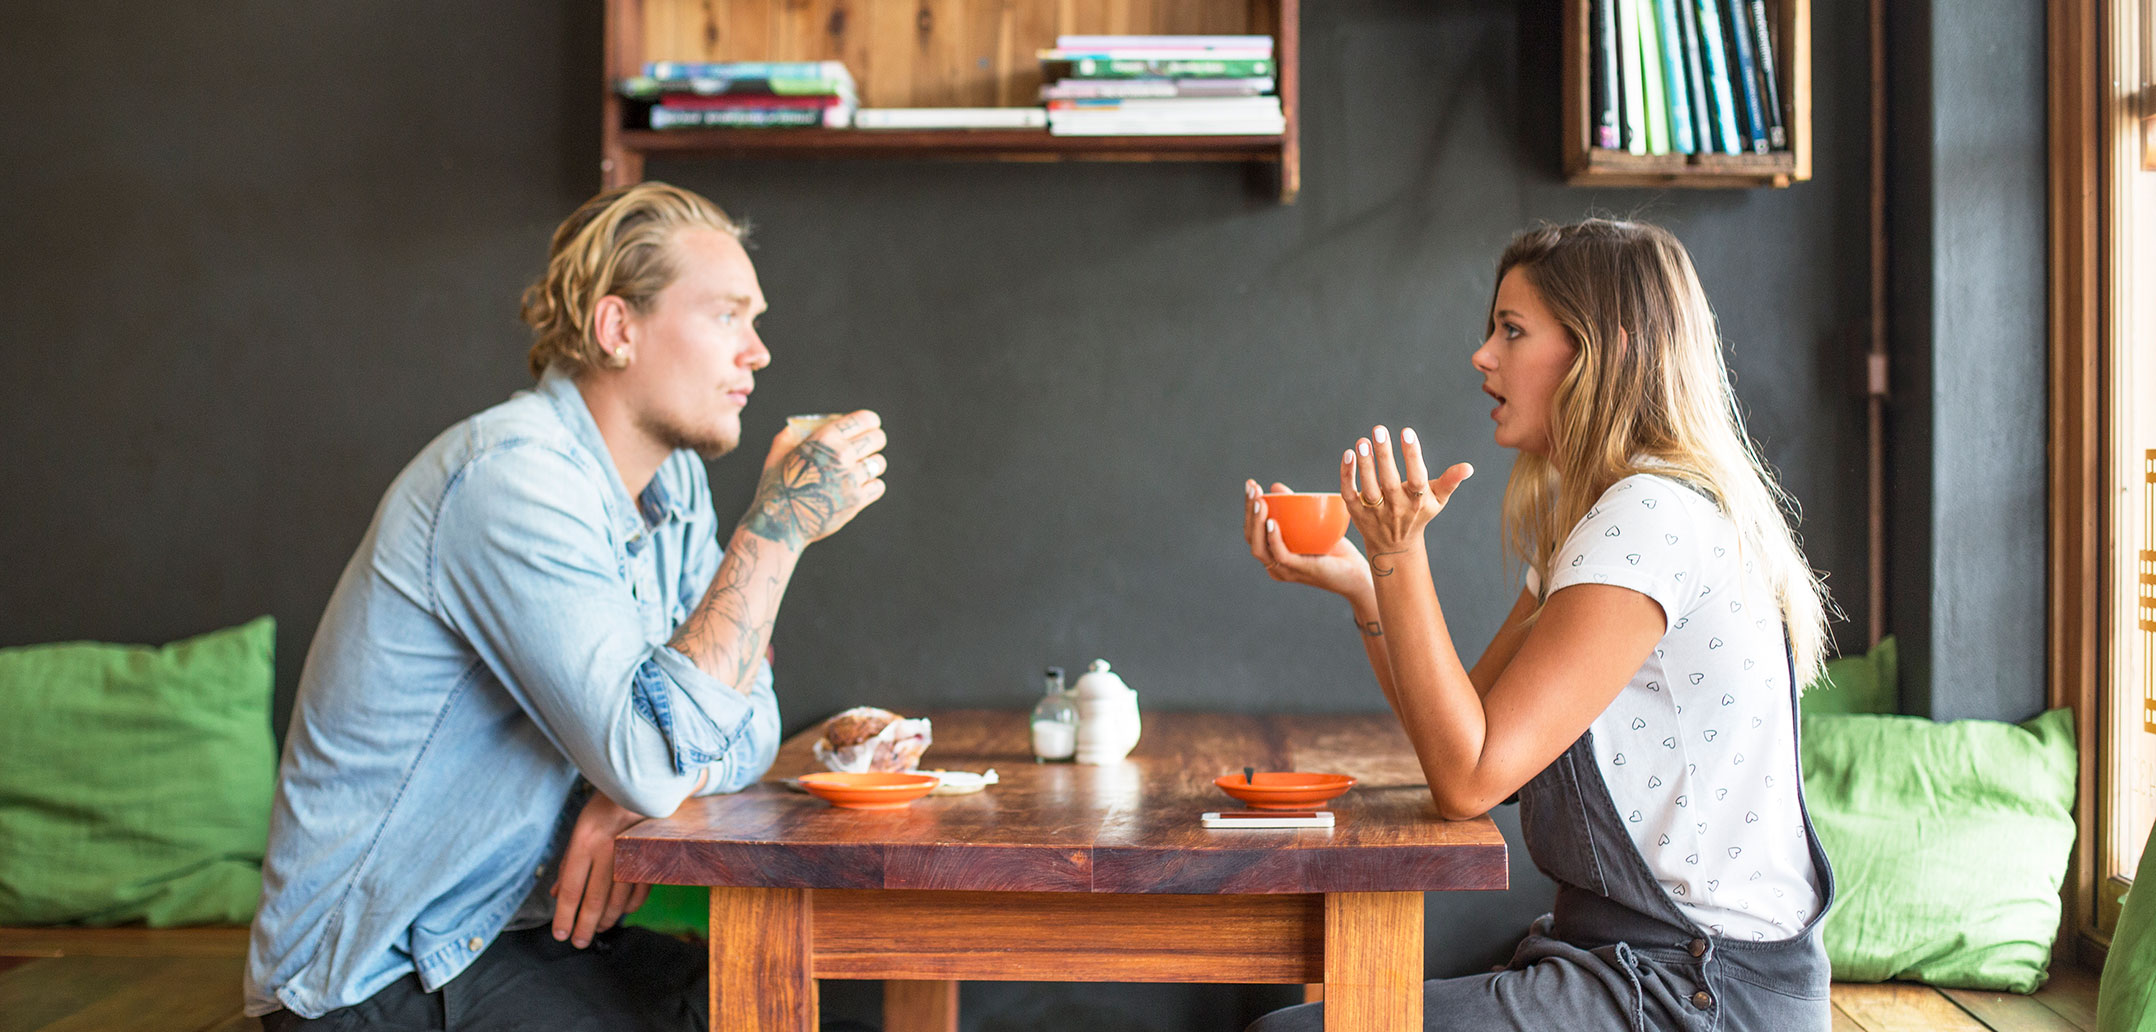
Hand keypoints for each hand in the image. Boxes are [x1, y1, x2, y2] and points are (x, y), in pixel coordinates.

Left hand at [549, 789, 652, 948]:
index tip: (559, 933)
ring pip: (619, 900)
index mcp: (585, 841)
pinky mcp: (651, 858)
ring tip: (597, 930)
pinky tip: (621, 912)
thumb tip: (554, 895)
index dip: (564, 914)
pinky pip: (640, 892)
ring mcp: (632, 855)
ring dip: (607, 920)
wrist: (645, 787)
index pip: (570, 888)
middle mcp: (608, 850)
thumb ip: (569, 863)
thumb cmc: (606, 807)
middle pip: (594, 899)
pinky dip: (630, 907)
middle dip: (584, 926)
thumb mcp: (582, 829)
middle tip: (578, 942)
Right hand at [740, 410, 887, 548]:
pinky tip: (857, 487)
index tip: (871, 424)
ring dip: (871, 465)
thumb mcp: (779, 452)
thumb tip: (805, 426)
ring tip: (859, 469)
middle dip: (874, 440)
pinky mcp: (857, 500)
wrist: (779, 524)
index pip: (864, 419)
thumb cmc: (776, 486)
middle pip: (877, 438)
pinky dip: (871, 486)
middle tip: (870, 445)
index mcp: (824, 438)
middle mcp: (841, 456)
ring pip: (879, 463)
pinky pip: (878, 486)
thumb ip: (793, 434)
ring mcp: (851, 479)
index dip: (870, 421)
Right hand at [1244, 480, 1373, 600]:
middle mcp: (1274, 564)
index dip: (1248, 508)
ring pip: (1260, 548)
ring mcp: (1285, 570)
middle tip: (1252, 488)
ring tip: (1260, 502)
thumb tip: (1275, 487)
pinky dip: (1273, 538)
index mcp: (1274, 554)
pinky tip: (1272, 522)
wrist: (1357, 572)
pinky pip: (1280, 555)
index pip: (1252, 530)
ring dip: (1257, 523)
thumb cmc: (1334, 550)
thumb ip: (1293, 508)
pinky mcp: (1299, 570)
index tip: (1251, 485)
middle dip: (1249, 511)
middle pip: (1251, 538)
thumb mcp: (1311, 525)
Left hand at [1341, 426, 1473, 557]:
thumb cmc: (1418, 514)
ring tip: (1362, 441)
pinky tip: (1348, 454)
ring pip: (1368, 488)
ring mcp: (1375, 512)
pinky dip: (1347, 476)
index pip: (1417, 477)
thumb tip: (1469, 467)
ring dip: (1365, 465)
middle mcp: (1396, 507)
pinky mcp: (1357, 513)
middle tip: (1379, 430)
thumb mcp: (1437, 500)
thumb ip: (1451, 481)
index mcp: (1418, 501)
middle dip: (1384, 455)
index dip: (1413, 455)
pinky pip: (1349, 494)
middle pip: (1389, 481)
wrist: (1394, 546)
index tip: (1407, 431)